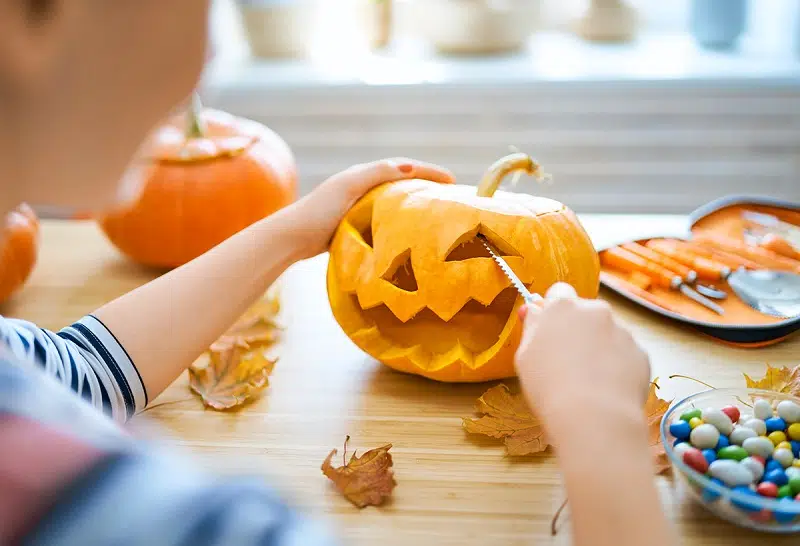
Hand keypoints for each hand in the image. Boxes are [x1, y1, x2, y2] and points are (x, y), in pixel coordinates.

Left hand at [285, 158, 454, 258]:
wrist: (292, 237)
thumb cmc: (319, 211)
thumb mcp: (350, 187)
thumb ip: (377, 174)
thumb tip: (410, 166)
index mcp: (362, 174)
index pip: (403, 167)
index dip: (429, 171)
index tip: (452, 180)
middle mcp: (360, 186)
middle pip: (400, 181)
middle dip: (425, 184)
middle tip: (448, 195)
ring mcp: (356, 205)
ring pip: (392, 200)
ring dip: (413, 202)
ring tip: (434, 213)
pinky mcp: (351, 223)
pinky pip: (383, 217)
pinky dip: (399, 219)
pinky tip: (406, 233)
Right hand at [515, 282, 650, 431]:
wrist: (594, 418)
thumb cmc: (548, 387)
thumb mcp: (525, 355)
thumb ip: (532, 327)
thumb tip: (533, 310)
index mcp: (563, 306)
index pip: (559, 292)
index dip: (555, 310)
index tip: (550, 329)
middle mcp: (596, 310)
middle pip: (586, 312)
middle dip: (580, 329)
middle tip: (568, 360)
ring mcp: (622, 331)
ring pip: (608, 334)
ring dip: (599, 348)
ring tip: (589, 381)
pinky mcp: (640, 353)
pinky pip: (625, 354)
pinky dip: (617, 366)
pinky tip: (606, 389)